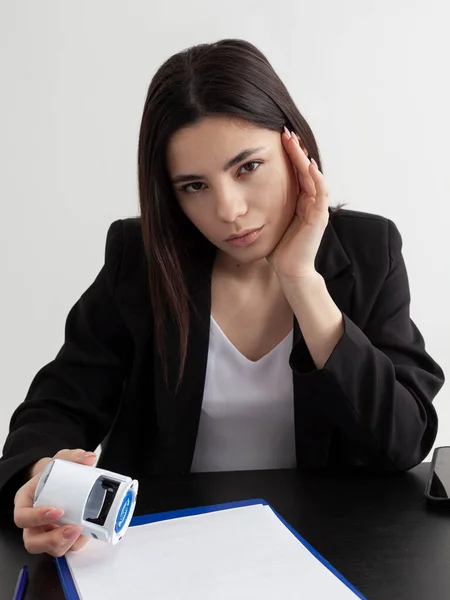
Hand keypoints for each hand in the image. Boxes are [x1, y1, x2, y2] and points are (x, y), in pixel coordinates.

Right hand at [14, 448, 96, 555]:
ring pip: (50, 549)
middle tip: (73, 528)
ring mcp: (46, 533)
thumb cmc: (54, 473)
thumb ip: (73, 457)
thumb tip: (89, 458)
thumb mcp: (61, 461)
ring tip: (82, 531)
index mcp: (25, 503)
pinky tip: (88, 532)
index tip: (57, 511)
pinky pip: (67, 548)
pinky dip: (78, 543)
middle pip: (32, 542)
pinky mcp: (61, 539)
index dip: (37, 518)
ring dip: (67, 544)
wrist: (61, 480)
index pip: (22, 517)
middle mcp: (32, 523)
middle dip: (52, 540)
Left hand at [267, 127, 329, 280]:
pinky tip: (308, 165)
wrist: (289, 271)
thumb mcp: (270, 222)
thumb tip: (246, 195)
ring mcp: (317, 209)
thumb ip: (266, 207)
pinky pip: (320, 193)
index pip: (297, 172)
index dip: (289, 155)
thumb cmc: (279, 250)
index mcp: (300, 203)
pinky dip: (316, 178)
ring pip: (314, 176)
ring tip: (295, 142)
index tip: (278, 139)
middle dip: (296, 150)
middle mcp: (311, 203)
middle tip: (285, 132)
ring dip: (304, 158)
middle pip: (306, 169)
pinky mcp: (319, 218)